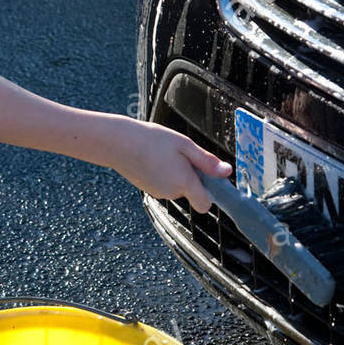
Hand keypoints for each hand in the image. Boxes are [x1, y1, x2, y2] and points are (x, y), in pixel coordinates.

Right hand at [110, 118, 231, 213]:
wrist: (118, 143)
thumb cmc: (150, 140)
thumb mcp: (184, 145)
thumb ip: (207, 161)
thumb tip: (226, 172)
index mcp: (184, 182)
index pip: (205, 204)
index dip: (210, 193)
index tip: (208, 177)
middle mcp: (171, 192)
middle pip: (191, 191)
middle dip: (190, 176)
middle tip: (181, 155)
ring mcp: (158, 192)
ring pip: (176, 187)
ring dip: (176, 174)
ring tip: (164, 154)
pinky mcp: (147, 189)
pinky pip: (163, 185)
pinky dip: (163, 175)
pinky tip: (154, 159)